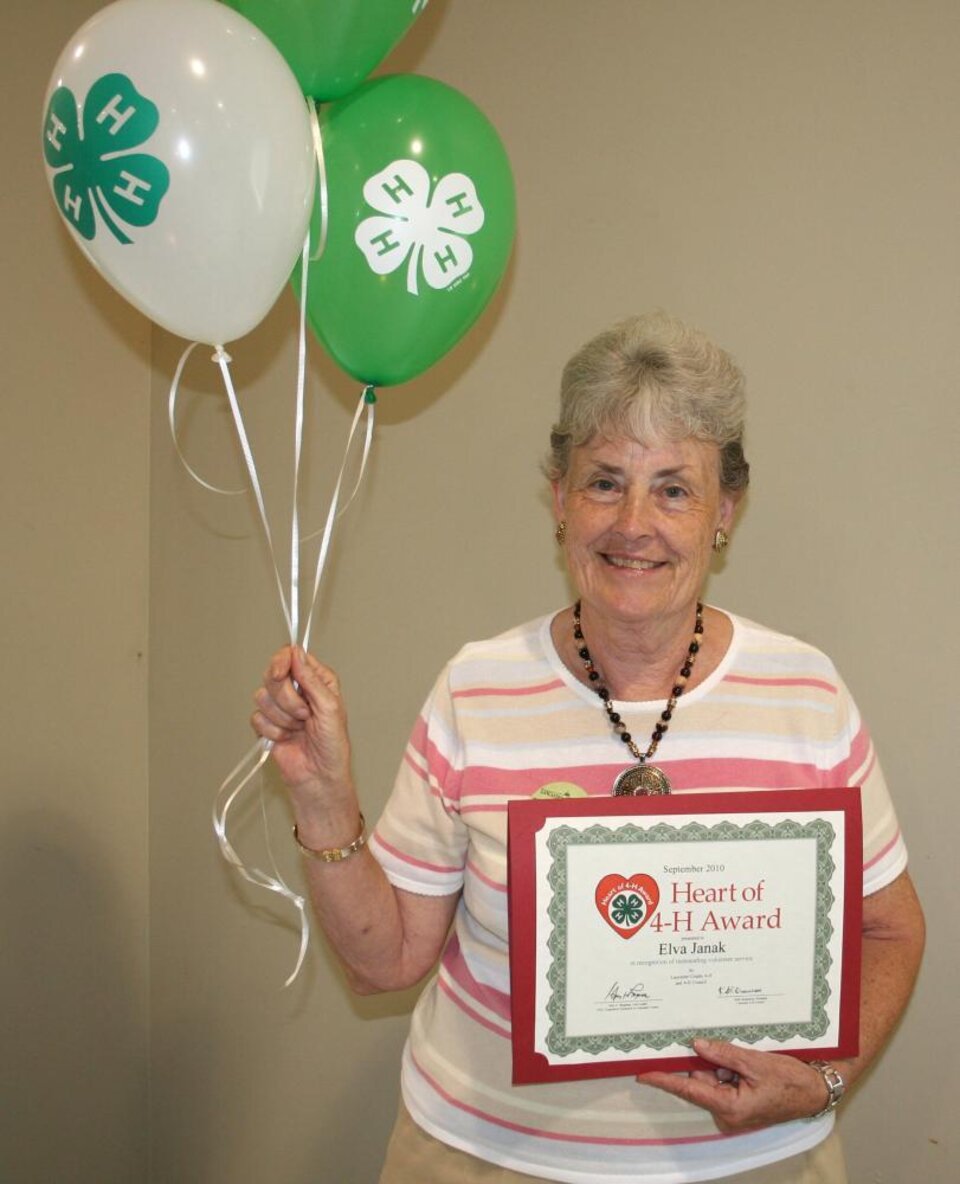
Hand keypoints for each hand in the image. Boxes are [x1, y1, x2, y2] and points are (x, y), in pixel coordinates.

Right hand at [251, 646, 353, 800]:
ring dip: (283, 717)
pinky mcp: (267, 724)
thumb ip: (312, 680)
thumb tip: (296, 654)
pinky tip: (287, 738)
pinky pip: (257, 718)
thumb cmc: (333, 746)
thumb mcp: (330, 708)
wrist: (318, 777)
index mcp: (316, 680)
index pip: (291, 655)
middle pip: (273, 674)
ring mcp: (281, 707)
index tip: (281, 674)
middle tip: (304, 714)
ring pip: (262, 696)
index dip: (282, 661)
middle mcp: (297, 689)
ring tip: (299, 729)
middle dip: (287, 698)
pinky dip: (273, 731)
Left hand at [638, 1039, 828, 1132]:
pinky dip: (724, 1067)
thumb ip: (724, 1054)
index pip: (690, 1090)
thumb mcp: (756, 1063)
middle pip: (700, 1081)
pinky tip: (735, 1055)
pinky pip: (723, 1080)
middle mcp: (728, 1113)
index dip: (665, 1080)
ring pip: (711, 1078)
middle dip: (698, 1061)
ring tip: (731, 1049)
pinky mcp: (739, 1102)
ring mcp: (733, 1109)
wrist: (815, 1091)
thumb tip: (696, 1045)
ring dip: (715, 1062)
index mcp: (730, 1108)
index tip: (643, 1074)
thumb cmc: (791, 1081)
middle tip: (689, 1038)